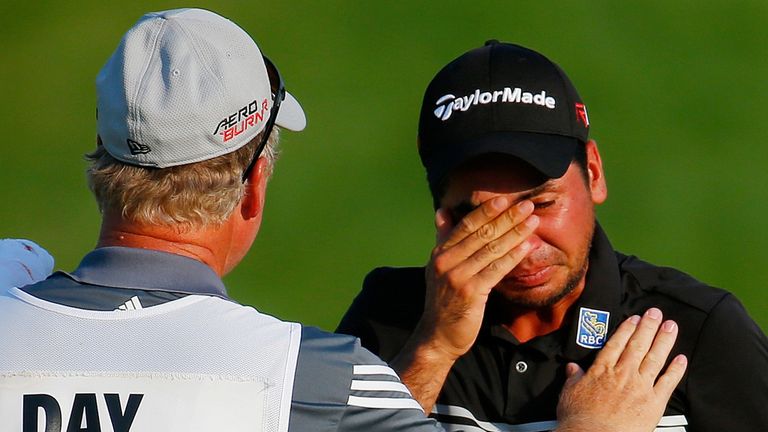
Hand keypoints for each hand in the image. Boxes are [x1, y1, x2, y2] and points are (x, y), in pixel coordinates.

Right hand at [391, 197, 538, 412]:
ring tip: (533, 222)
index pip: (465, 225)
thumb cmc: (443, 301)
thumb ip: (443, 238)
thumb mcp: (438, 267)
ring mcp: (457, 276)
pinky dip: (513, 256)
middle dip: (507, 218)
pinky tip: (527, 246)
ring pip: (491, 249)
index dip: (486, 211)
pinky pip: (496, 269)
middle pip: (481, 234)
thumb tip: (442, 211)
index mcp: (439, 253)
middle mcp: (445, 261)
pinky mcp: (470, 292)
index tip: (505, 199)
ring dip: (515, 233)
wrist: (438, 335)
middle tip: (527, 206)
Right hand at [556, 308, 687, 431]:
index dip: (627, 329)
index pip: (617, 343)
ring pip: (655, 358)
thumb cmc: (579, 419)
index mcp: (602, 369)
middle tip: (656, 313)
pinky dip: (676, 370)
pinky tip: (682, 359)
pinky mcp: (653, 403)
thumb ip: (574, 378)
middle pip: (638, 345)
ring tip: (671, 326)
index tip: (635, 318)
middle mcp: (623, 374)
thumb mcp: (569, 393)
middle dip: (648, 326)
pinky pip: (668, 382)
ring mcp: (640, 387)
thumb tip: (572, 368)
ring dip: (664, 340)